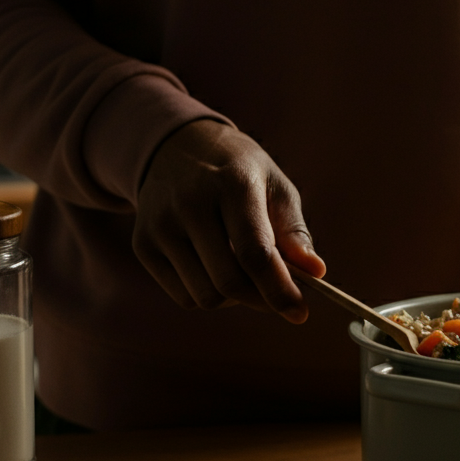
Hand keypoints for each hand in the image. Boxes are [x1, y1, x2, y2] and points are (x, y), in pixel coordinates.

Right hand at [132, 119, 324, 320]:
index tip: (300, 313)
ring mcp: (160, 225)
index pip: (255, 252)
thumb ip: (294, 230)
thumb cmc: (239, 172)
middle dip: (261, 299)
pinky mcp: (143, 244)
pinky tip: (215, 265)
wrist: (176, 147)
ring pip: (205, 296)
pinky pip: (184, 296)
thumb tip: (315, 272)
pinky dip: (208, 293)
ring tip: (244, 270)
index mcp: (232, 183)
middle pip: (229, 282)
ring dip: (235, 298)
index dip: (279, 289)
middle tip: (278, 295)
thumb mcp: (274, 185)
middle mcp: (190, 203)